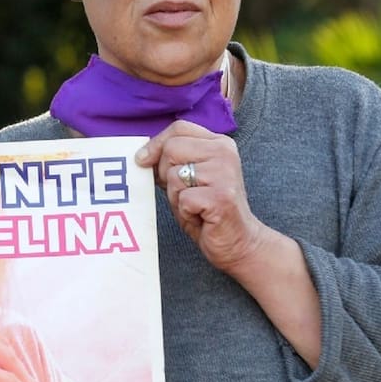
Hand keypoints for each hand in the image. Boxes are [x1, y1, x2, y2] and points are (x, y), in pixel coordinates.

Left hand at [136, 120, 321, 365]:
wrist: (243, 252)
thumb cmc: (212, 221)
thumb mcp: (188, 187)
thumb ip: (170, 164)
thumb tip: (137, 152)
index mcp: (219, 144)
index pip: (175, 129)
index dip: (155, 146)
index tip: (143, 164)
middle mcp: (225, 152)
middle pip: (168, 150)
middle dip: (164, 178)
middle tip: (183, 202)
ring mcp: (225, 174)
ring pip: (172, 174)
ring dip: (174, 199)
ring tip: (195, 214)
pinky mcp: (222, 198)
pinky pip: (182, 199)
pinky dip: (184, 215)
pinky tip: (203, 225)